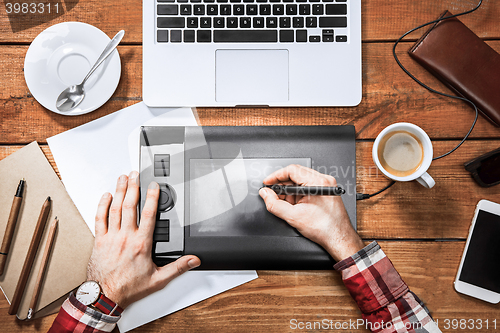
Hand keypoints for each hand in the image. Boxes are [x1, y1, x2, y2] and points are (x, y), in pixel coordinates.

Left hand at [87, 171, 200, 308]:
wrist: (105, 296)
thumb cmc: (129, 287)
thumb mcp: (158, 279)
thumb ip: (177, 267)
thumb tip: (193, 260)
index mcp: (141, 244)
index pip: (149, 214)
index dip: (152, 197)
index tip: (154, 185)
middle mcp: (126, 237)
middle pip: (130, 206)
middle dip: (133, 187)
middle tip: (135, 174)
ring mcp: (111, 237)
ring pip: (115, 209)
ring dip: (119, 191)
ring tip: (122, 178)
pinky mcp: (100, 240)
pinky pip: (100, 218)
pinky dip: (102, 205)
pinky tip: (106, 196)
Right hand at [258, 165, 363, 261]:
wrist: (339, 238)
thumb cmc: (325, 229)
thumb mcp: (294, 217)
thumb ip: (275, 204)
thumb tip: (265, 194)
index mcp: (318, 182)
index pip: (291, 170)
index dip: (276, 176)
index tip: (267, 182)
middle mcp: (323, 181)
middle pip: (295, 175)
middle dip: (282, 185)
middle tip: (272, 195)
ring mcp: (325, 186)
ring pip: (300, 182)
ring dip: (289, 192)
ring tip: (286, 205)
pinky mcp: (325, 192)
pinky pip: (306, 188)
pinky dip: (297, 195)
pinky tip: (294, 206)